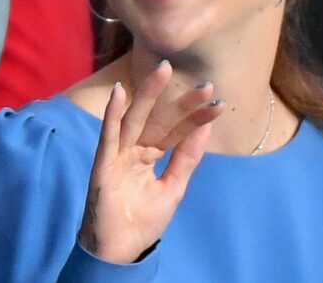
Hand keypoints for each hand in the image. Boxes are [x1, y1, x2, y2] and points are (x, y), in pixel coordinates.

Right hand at [76, 62, 223, 263]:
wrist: (120, 251)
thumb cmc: (141, 221)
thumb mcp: (173, 188)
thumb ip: (186, 159)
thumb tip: (205, 127)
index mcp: (149, 155)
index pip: (176, 131)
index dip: (196, 118)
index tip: (219, 104)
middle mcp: (134, 149)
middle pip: (159, 120)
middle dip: (181, 102)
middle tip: (206, 84)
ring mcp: (118, 155)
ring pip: (136, 119)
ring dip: (149, 94)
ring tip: (164, 70)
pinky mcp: (103, 164)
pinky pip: (109, 136)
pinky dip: (113, 114)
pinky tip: (119, 93)